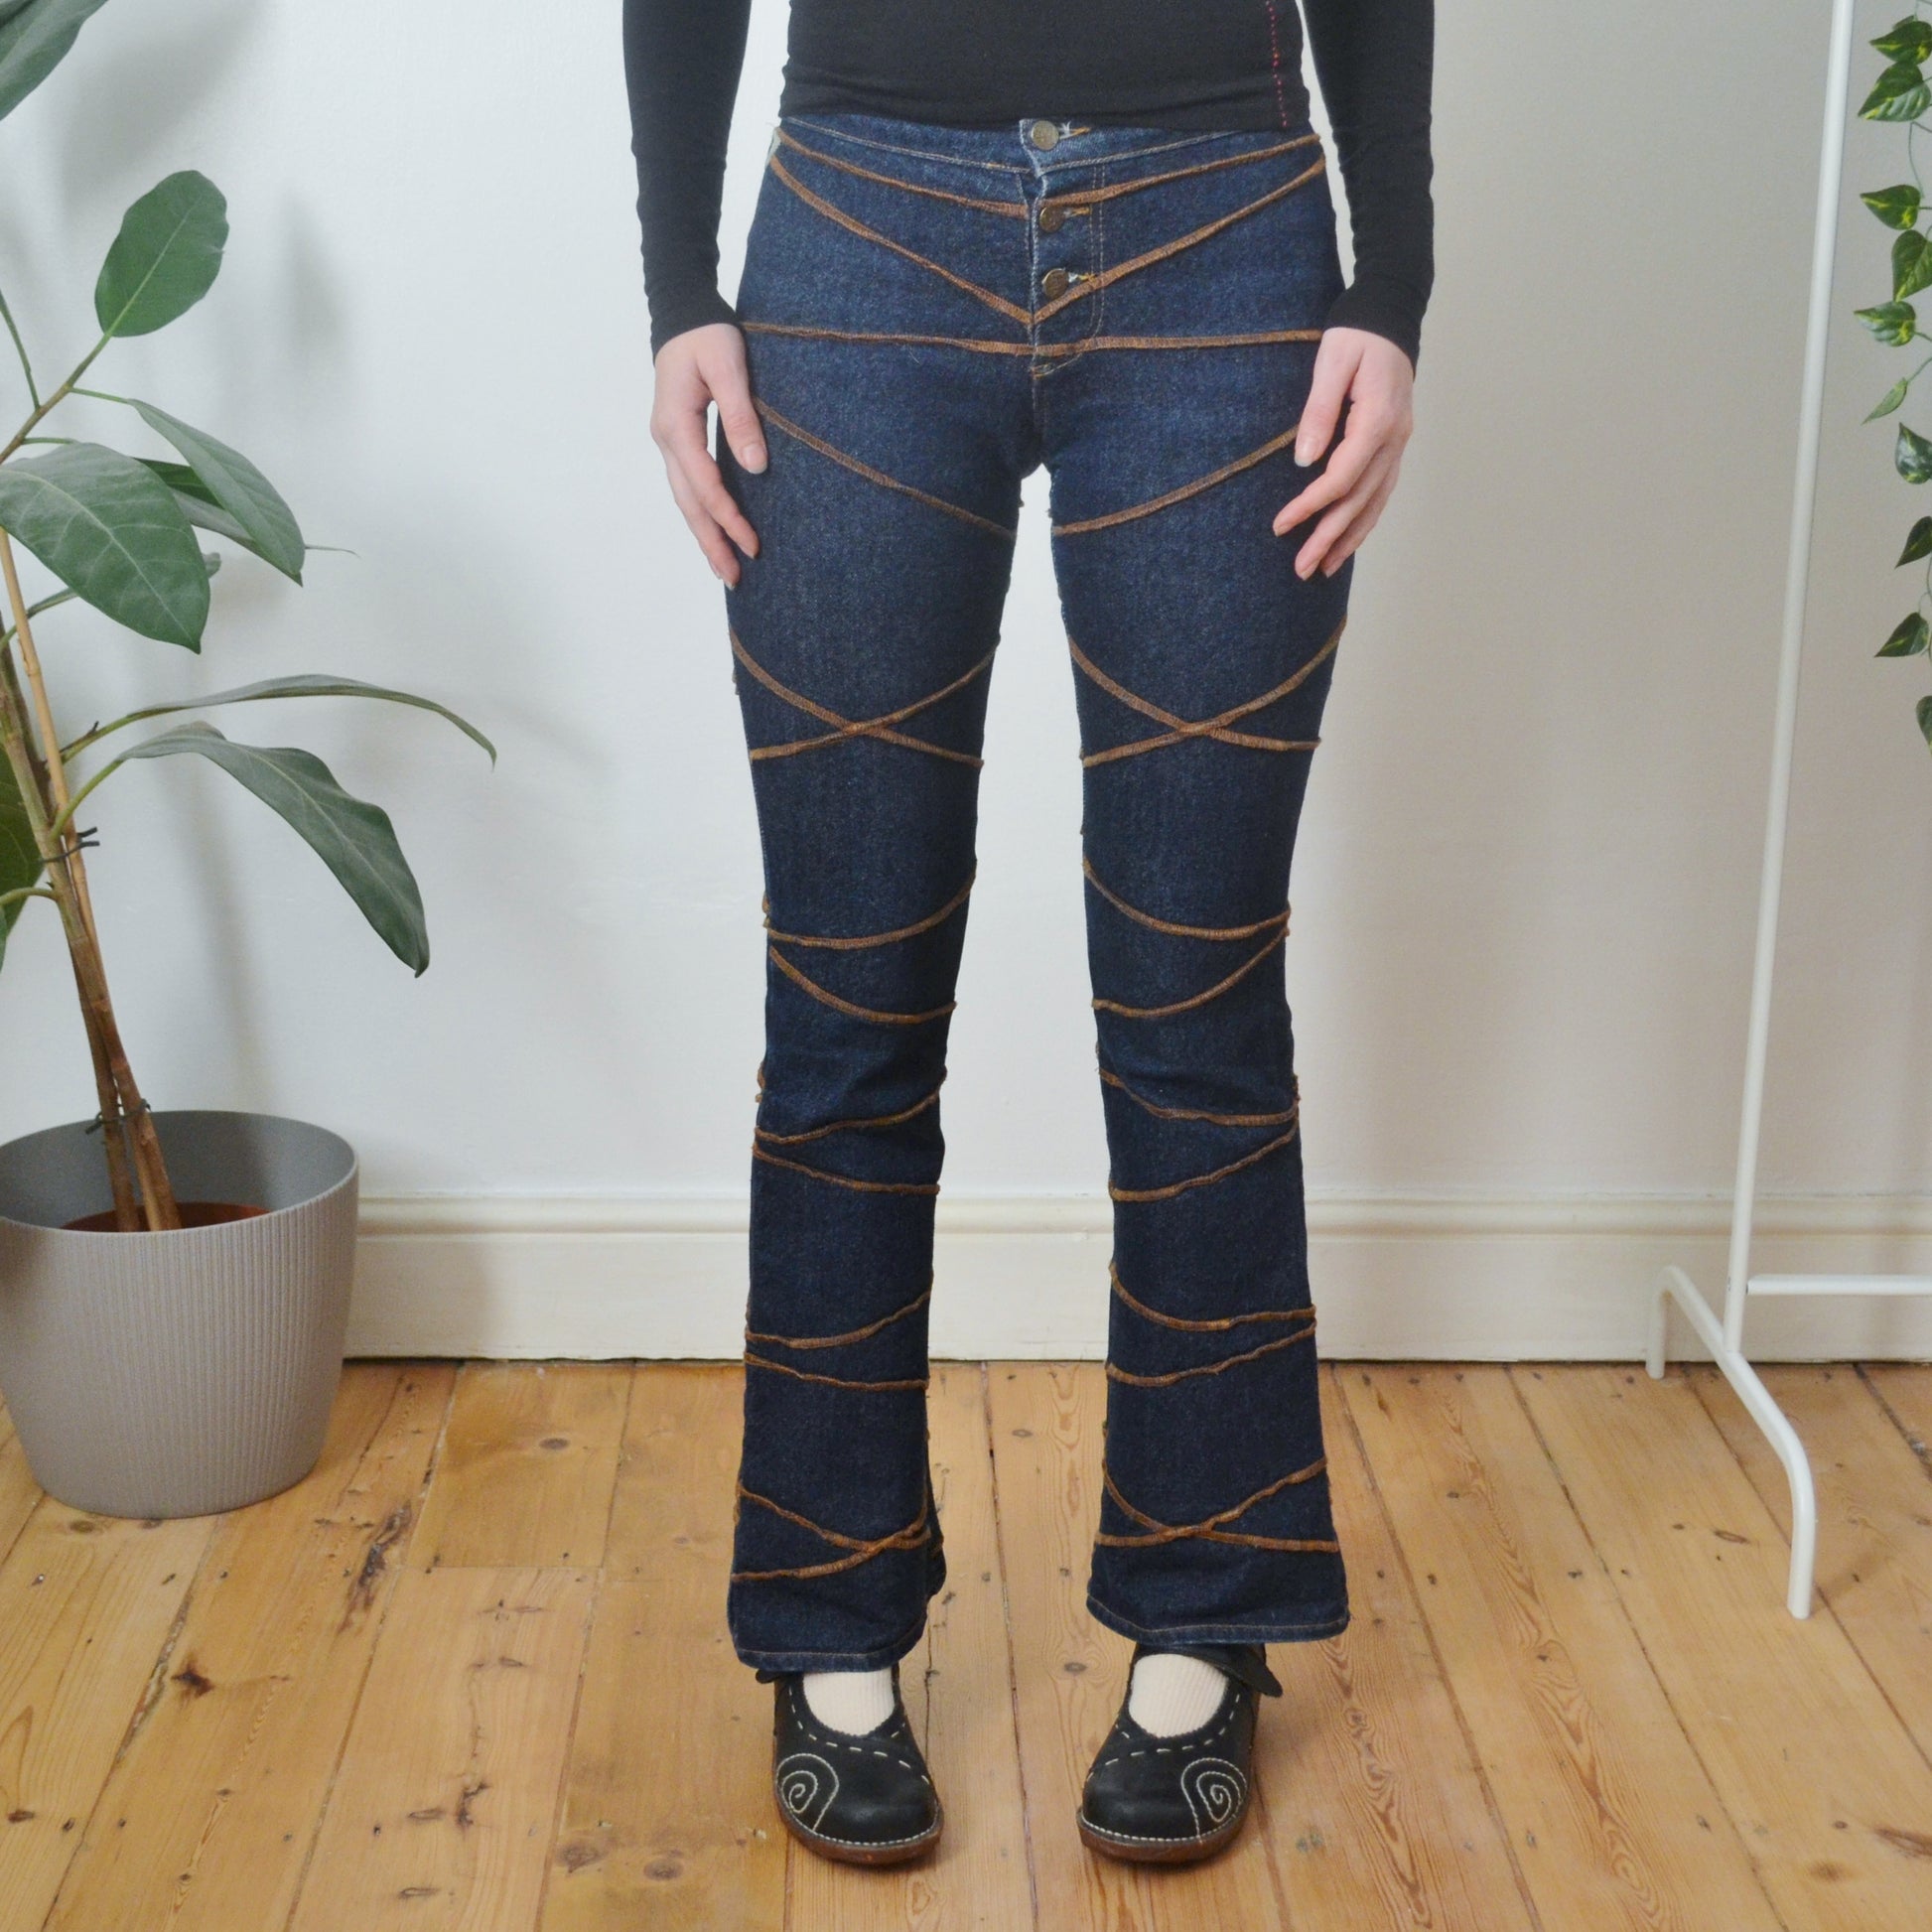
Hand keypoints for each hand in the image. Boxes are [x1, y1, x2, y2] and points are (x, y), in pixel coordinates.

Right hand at [650, 321, 767, 586]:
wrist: (682, 314)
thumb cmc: (708, 334)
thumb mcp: (729, 366)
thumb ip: (741, 415)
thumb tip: (756, 465)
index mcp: (675, 424)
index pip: (704, 484)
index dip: (729, 517)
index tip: (753, 544)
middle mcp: (666, 439)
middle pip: (688, 503)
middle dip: (712, 543)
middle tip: (735, 579)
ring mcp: (669, 442)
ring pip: (686, 500)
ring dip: (706, 535)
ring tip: (727, 570)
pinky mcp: (679, 441)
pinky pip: (689, 487)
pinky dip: (703, 514)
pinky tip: (717, 533)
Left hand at [1273, 327, 1414, 577]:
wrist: (1388, 319)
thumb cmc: (1355, 336)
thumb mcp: (1331, 363)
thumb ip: (1319, 411)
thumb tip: (1305, 460)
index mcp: (1377, 420)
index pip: (1342, 477)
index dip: (1311, 506)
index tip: (1281, 525)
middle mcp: (1394, 439)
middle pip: (1359, 500)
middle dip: (1329, 538)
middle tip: (1301, 569)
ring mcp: (1398, 445)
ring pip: (1375, 502)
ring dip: (1349, 539)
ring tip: (1324, 570)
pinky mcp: (1393, 447)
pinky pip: (1380, 492)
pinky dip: (1364, 521)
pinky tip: (1348, 542)